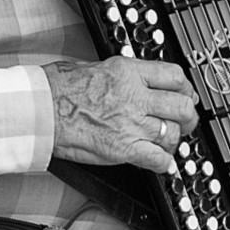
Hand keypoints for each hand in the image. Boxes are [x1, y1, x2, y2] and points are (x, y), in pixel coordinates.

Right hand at [43, 57, 199, 172]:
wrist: (41, 108)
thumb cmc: (60, 87)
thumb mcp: (98, 66)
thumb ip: (125, 74)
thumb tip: (139, 80)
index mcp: (129, 71)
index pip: (175, 76)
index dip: (186, 88)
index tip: (186, 94)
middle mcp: (135, 96)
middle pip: (182, 105)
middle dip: (188, 116)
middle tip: (185, 121)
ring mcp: (131, 123)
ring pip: (173, 133)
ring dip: (173, 141)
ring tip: (165, 143)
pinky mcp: (123, 149)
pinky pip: (158, 159)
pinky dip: (163, 163)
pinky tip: (158, 161)